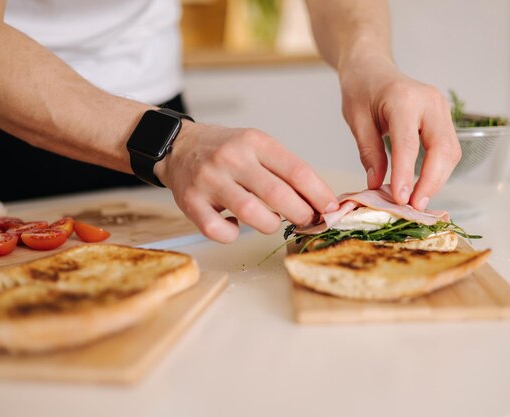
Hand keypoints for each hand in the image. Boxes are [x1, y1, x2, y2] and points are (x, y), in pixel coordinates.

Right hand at [155, 122, 338, 242]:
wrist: (178, 146)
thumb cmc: (225, 150)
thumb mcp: (257, 147)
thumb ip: (285, 171)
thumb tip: (320, 202)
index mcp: (255, 142)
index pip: (296, 170)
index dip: (319, 194)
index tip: (331, 209)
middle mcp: (232, 159)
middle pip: (278, 195)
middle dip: (301, 215)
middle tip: (307, 221)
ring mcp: (209, 181)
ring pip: (252, 215)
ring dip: (270, 226)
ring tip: (272, 223)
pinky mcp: (190, 202)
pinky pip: (219, 231)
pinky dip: (233, 235)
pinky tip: (236, 226)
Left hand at [338, 55, 460, 209]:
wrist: (373, 66)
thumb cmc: (361, 89)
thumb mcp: (356, 119)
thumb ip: (368, 152)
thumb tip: (376, 185)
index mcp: (404, 99)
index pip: (408, 143)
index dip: (406, 174)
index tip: (400, 200)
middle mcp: (430, 102)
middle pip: (442, 149)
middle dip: (431, 182)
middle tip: (414, 207)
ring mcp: (442, 109)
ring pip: (450, 152)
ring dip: (437, 180)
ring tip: (416, 202)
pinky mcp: (444, 119)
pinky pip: (448, 149)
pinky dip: (438, 171)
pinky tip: (422, 187)